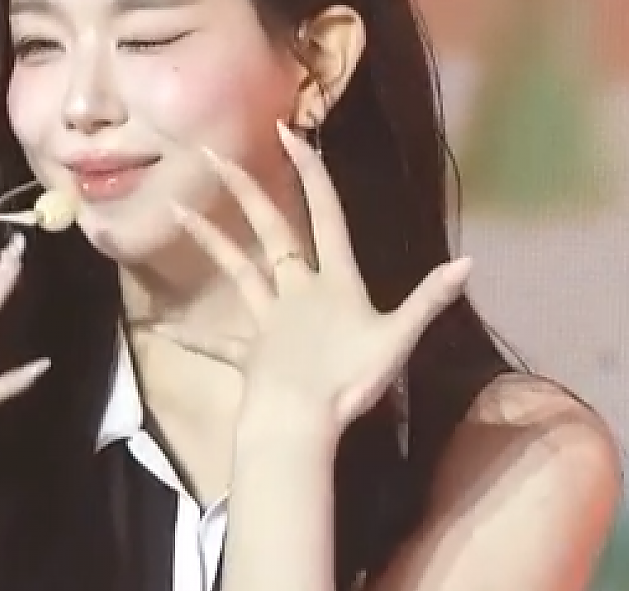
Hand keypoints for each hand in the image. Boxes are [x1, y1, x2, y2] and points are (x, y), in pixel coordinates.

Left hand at [157, 122, 470, 429]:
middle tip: (211, 154)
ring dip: (207, 239)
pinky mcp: (247, 352)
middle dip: (243, 189)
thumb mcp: (398, 339)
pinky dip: (189, 337)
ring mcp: (266, 318)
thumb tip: (468, 263)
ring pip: (235, 269)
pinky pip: (215, 343)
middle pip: (270, 230)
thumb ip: (428, 300)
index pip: (325, 214)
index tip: (288, 132)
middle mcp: (296, 289)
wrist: (300, 420)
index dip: (309, 173)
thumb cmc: (349, 378)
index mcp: (335, 280)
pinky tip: (160, 330)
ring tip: (173, 210)